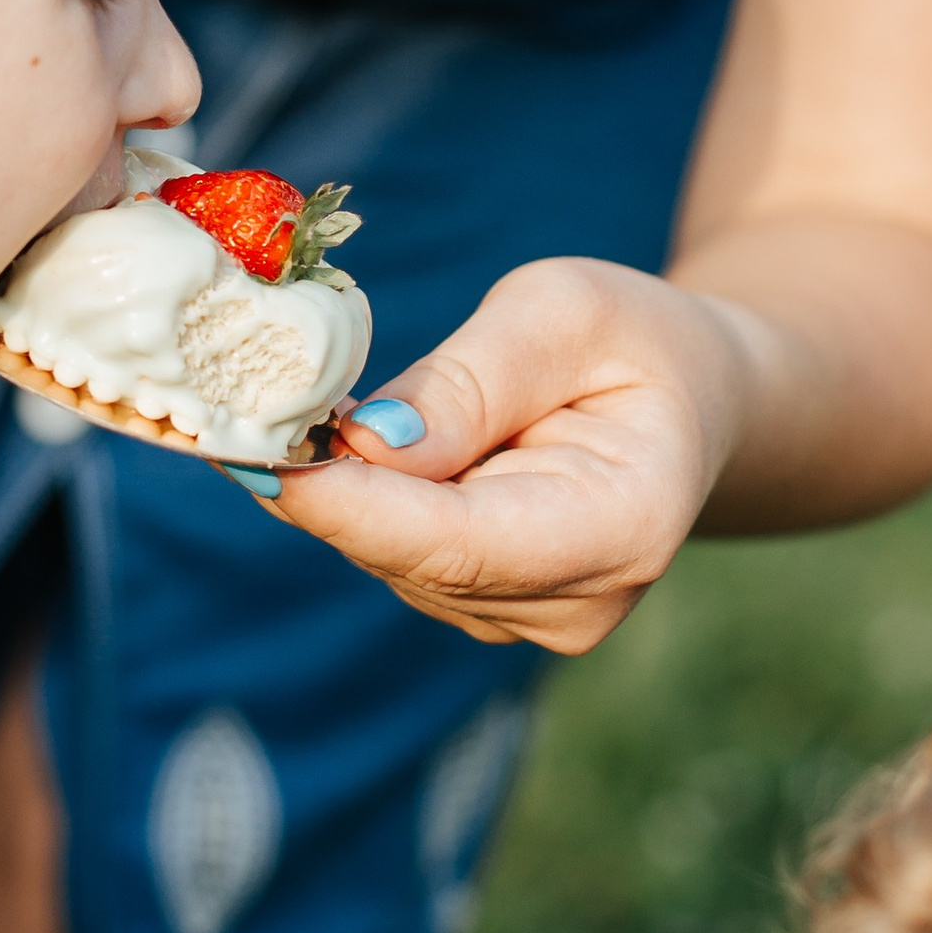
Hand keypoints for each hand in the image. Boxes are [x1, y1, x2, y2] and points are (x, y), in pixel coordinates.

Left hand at [265, 261, 745, 653]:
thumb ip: (469, 381)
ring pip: (388, 556)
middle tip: (243, 398)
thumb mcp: (565, 312)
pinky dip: (360, 497)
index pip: (460, 542)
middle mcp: (577, 602)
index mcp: (622, 527)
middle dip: (324, 481)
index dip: (353, 506)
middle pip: (411, 555)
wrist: (688, 399)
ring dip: (342, 483)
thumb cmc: (635, 341)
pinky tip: (367, 440)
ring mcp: (528, 620)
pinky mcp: (483, 608)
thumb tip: (365, 445)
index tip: (260, 455)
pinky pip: (391, 553)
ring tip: (336, 399)